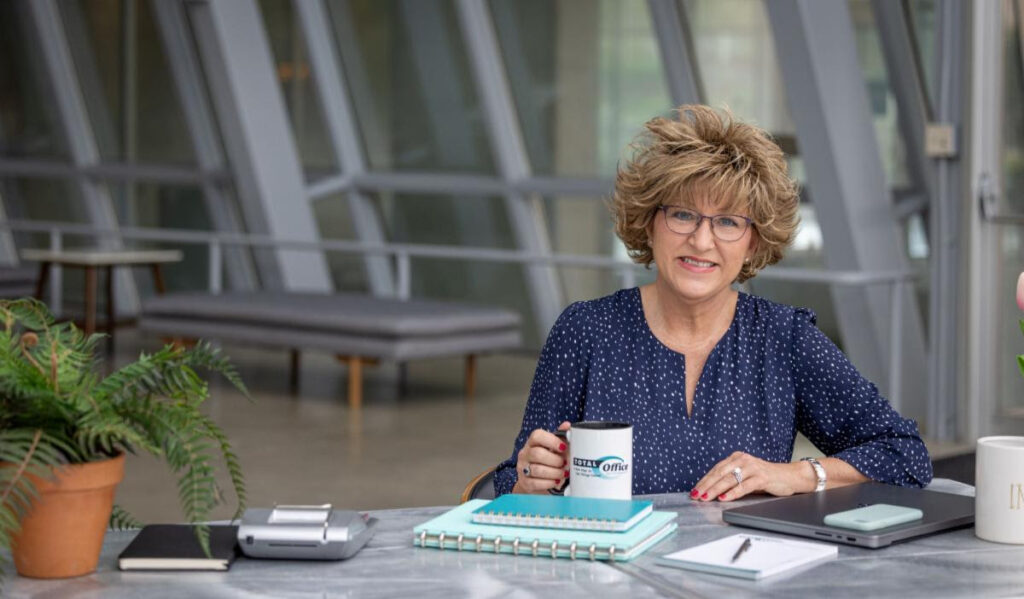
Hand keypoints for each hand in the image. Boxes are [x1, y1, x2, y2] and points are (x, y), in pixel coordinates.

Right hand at [512, 421, 570, 493]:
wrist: (536, 481)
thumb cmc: (547, 461)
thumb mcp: (554, 448)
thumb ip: (561, 437)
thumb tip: (567, 425)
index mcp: (533, 442)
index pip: (537, 436)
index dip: (552, 441)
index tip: (563, 447)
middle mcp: (525, 453)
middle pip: (537, 454)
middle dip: (555, 460)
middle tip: (564, 464)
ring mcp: (523, 468)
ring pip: (537, 469)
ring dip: (555, 473)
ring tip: (563, 474)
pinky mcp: (525, 482)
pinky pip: (536, 483)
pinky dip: (549, 483)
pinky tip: (556, 481)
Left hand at [691, 451, 815, 501]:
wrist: (790, 476)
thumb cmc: (766, 478)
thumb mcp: (746, 476)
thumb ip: (731, 479)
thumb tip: (711, 491)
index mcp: (737, 458)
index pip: (716, 469)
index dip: (704, 480)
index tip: (695, 490)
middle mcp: (743, 460)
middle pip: (720, 473)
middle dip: (706, 485)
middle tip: (696, 495)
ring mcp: (752, 467)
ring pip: (729, 479)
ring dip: (715, 489)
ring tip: (706, 497)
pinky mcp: (761, 477)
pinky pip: (744, 486)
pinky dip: (732, 493)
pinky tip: (724, 498)